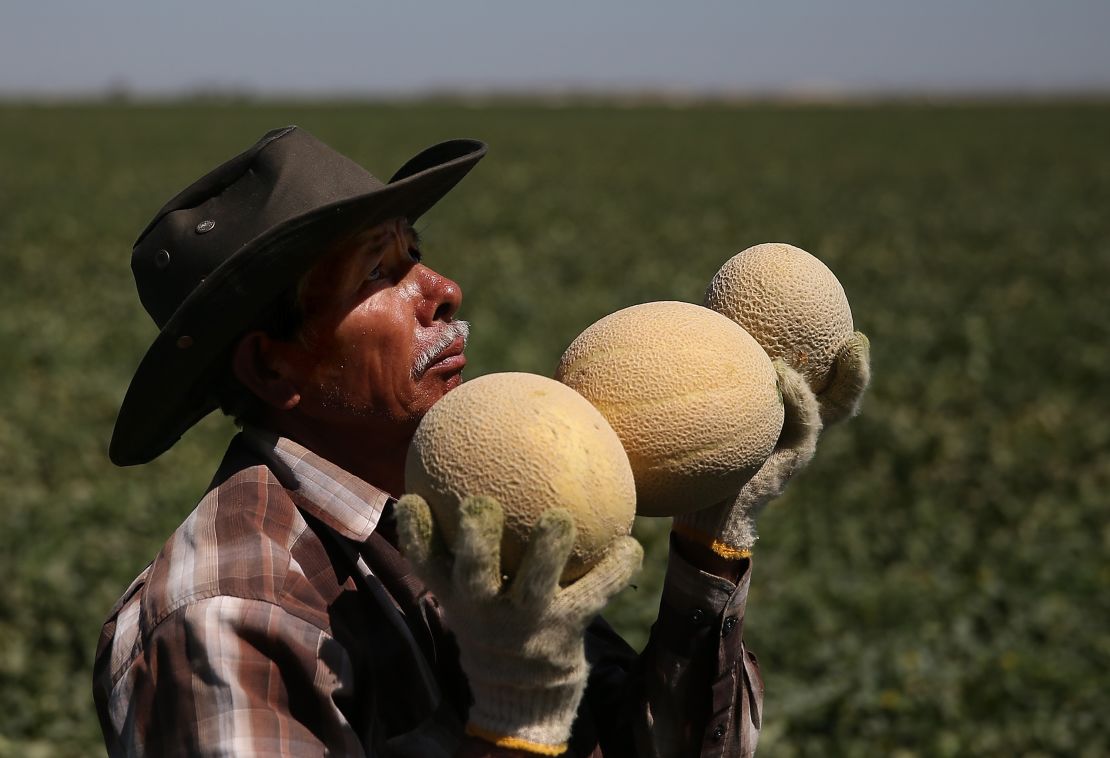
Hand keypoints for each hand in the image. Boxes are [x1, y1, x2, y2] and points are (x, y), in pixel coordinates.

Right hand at [396, 495, 642, 755]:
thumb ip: (458, 548)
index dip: (415, 534)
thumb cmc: (492, 622)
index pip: (426, 563)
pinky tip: (631, 544)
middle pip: (474, 575)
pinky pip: (595, 595)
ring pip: (535, 586)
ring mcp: (528, 622)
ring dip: (546, 553)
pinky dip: (615, 572)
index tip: (412, 498)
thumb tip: (461, 478)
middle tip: (482, 503)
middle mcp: (486, 610)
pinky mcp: (567, 630)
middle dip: (477, 542)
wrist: (520, 694)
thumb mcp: (464, 595)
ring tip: (559, 518)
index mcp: (456, 596)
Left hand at [671, 331, 870, 558]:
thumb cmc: (699, 457)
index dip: (828, 359)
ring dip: (843, 379)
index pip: (815, 385)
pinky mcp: (793, 459)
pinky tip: (782, 371)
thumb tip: (698, 331)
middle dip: (856, 369)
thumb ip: (717, 383)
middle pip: (842, 398)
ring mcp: (800, 445)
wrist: (705, 510)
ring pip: (834, 410)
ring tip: (840, 349)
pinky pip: (807, 422)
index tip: (830, 327)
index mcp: (784, 417)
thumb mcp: (712, 413)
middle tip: (856, 338)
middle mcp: (798, 430)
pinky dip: (799, 395)